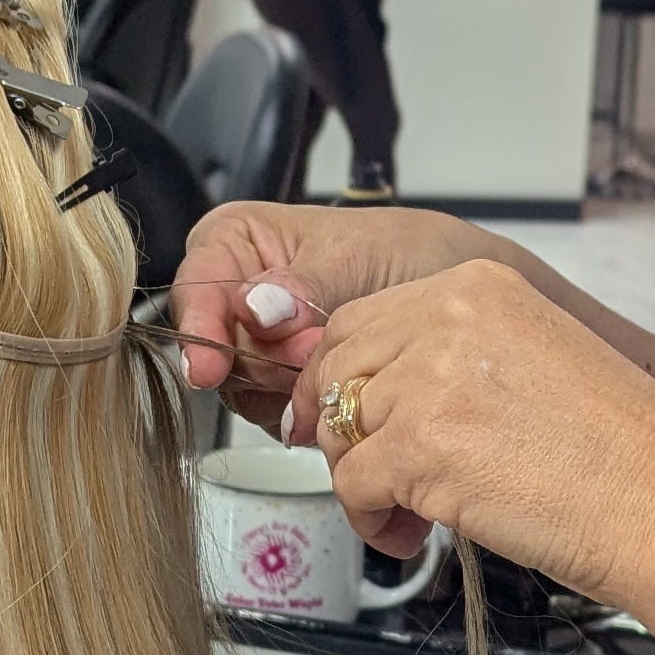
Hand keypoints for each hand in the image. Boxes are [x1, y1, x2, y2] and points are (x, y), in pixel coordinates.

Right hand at [171, 199, 491, 424]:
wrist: (458, 293)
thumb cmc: (410, 253)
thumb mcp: (358, 256)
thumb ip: (304, 284)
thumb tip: (259, 307)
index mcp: (238, 240)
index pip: (196, 287)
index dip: (200, 327)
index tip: (210, 364)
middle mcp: (237, 294)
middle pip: (213, 347)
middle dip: (265, 359)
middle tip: (312, 350)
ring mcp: (257, 345)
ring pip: (239, 386)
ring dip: (288, 387)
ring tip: (335, 357)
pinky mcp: (282, 387)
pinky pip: (269, 414)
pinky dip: (304, 409)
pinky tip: (335, 385)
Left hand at [287, 255, 654, 582]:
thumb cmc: (621, 452)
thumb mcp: (533, 361)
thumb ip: (455, 361)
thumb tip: (387, 395)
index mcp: (479, 287)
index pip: (361, 321)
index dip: (348, 380)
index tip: (355, 421)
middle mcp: (449, 317)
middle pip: (335, 367)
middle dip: (342, 428)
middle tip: (376, 473)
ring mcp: (429, 379)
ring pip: (338, 429)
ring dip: (362, 480)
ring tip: (408, 513)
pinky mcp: (418, 446)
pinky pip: (352, 484)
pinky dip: (370, 520)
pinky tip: (413, 534)